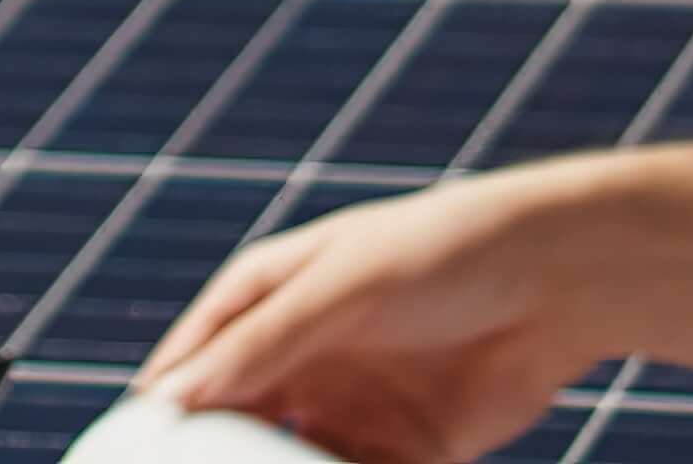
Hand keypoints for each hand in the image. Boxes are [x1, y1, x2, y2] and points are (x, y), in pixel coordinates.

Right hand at [143, 144, 692, 463]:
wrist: (562, 279)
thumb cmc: (442, 249)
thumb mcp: (341, 286)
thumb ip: (260, 343)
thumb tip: (172, 395)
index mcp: (267, 298)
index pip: (192, 363)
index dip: (161, 409)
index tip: (130, 452)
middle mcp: (301, 357)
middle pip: (234, 426)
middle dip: (215, 461)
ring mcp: (350, 406)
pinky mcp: (404, 451)